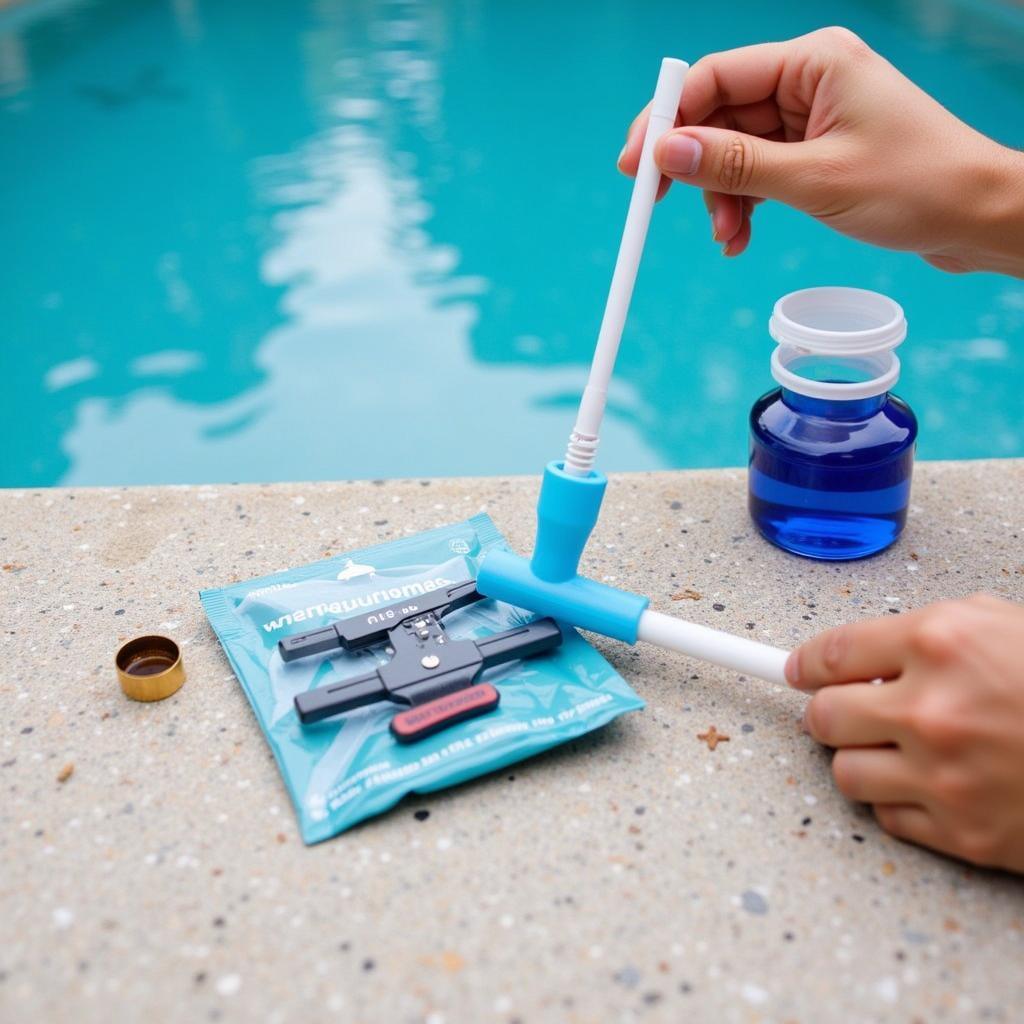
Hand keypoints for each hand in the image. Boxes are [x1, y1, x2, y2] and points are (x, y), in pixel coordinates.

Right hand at [618, 27, 1023, 275]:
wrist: (976, 216)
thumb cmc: (916, 186)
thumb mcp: (814, 179)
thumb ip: (736, 165)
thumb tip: (669, 153)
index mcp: (813, 61)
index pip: (716, 77)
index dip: (668, 121)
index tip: (637, 168)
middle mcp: (808, 79)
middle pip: (719, 115)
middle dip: (696, 169)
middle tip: (662, 209)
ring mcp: (812, 115)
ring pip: (735, 150)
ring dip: (721, 197)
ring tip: (729, 238)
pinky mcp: (816, 149)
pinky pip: (759, 171)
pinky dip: (744, 204)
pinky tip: (741, 237)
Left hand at [786, 595, 1023, 872]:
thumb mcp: (1000, 624)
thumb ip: (924, 633)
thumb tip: (859, 656)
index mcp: (938, 643)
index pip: (829, 654)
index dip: (805, 665)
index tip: (798, 672)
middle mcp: (931, 709)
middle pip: (822, 718)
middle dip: (830, 712)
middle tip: (849, 711)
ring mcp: (945, 777)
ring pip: (845, 773)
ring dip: (861, 759)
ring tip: (896, 749)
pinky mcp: (962, 834)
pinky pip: (887, 817)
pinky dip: (899, 801)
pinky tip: (932, 784)